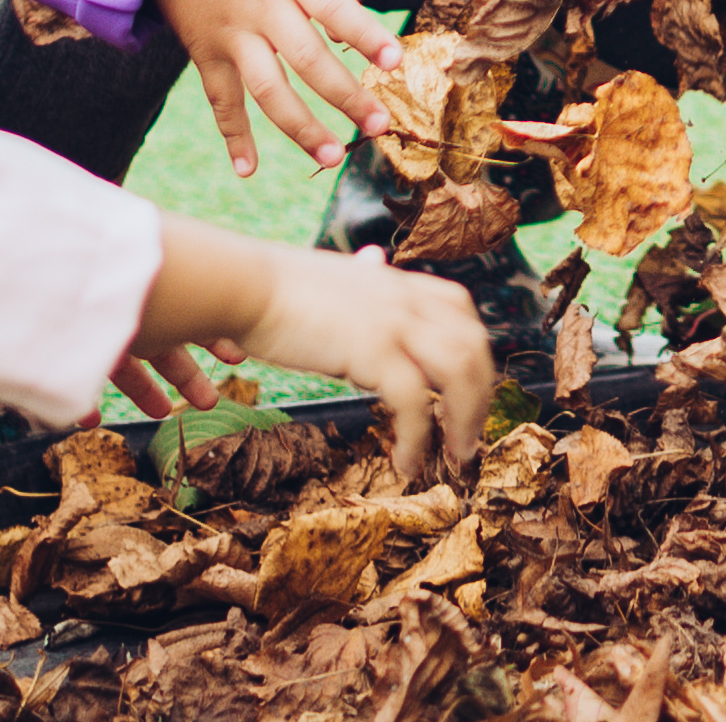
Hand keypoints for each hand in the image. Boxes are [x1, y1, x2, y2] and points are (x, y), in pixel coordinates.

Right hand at [133, 237, 497, 484]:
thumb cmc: (275, 288)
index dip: (472, 349)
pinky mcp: (372, 350)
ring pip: (459, 372)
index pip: (459, 309)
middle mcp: (404, 298)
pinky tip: (406, 463)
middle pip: (472, 344)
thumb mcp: (333, 277)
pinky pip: (413, 402)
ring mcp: (392, 322)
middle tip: (470, 436)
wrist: (244, 287)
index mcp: (396, 281)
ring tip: (455, 454)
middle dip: (481, 394)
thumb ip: (361, 279)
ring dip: (465, 419)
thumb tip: (373, 262)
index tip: (468, 387)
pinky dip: (418, 438)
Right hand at [151, 0, 409, 180]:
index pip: (334, 7)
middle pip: (307, 59)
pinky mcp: (205, 51)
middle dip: (345, 95)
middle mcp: (262, 7)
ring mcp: (232, 34)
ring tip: (332, 155)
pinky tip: (249, 171)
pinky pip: (220, 100)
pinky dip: (232, 136)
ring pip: (268, 90)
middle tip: (379, 125)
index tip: (396, 61)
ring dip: (300, 126)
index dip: (365, 35)